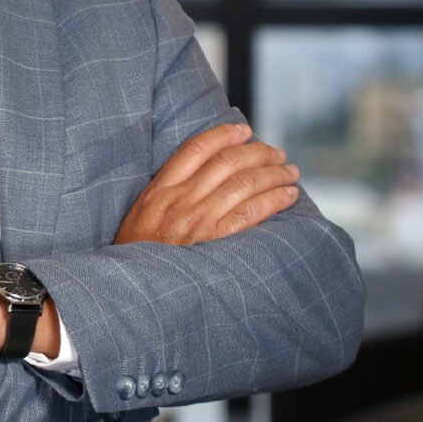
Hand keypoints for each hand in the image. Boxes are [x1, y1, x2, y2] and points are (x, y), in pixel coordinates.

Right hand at [114, 123, 299, 245]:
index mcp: (158, 190)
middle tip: (276, 153)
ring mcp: (197, 220)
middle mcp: (179, 200)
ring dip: (273, 174)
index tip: (243, 129)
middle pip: (226, 163)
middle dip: (257, 153)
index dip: (222, 134)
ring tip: (290, 172)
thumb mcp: (140, 216)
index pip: (195, 149)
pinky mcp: (215, 242)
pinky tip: (288, 196)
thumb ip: (165, 195)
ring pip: (244, 184)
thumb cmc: (138, 255)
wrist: (133, 292)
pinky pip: (251, 212)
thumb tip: (200, 177)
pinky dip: (274, 200)